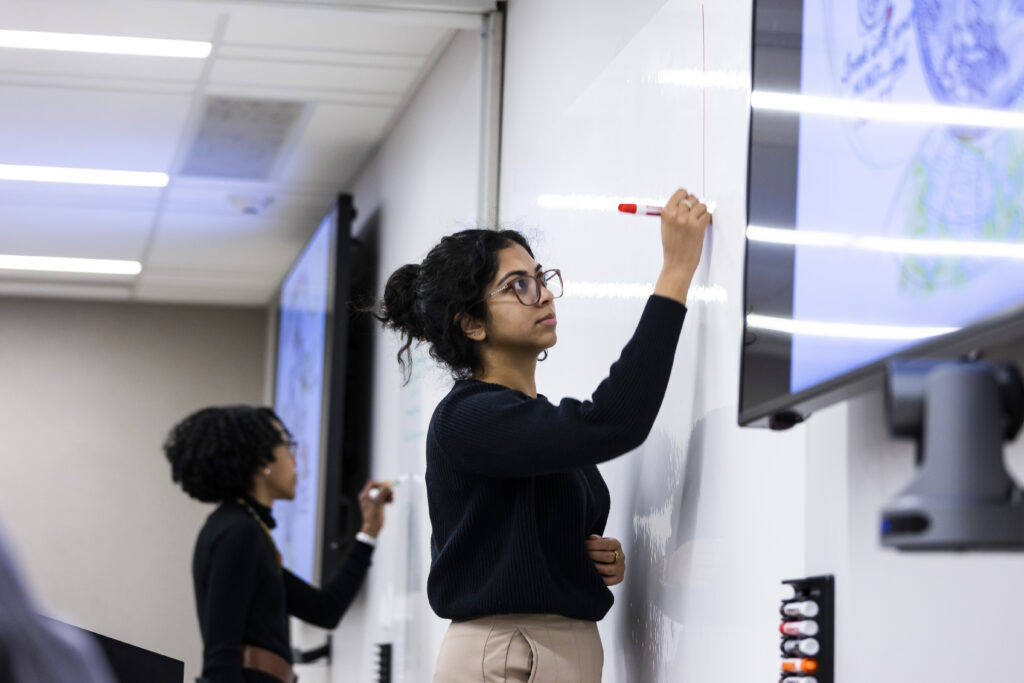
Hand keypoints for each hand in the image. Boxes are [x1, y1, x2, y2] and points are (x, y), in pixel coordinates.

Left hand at [358, 479, 393, 537]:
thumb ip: (382, 493)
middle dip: (386, 490)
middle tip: (392, 492)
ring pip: (382, 493)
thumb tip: (388, 486)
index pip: (372, 484)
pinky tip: (391, 502)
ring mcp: (373, 501)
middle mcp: (368, 497)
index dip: (380, 483)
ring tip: (392, 499)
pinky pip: (384, 498)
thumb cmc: (372, 516)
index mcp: (365, 495)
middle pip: (378, 488)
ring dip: (388, 495)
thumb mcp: (377, 503)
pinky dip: (388, 499)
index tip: (387, 485)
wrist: (373, 527)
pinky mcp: (378, 505)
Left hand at [586, 535, 625, 586]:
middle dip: (593, 556)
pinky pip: (608, 581)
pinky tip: (590, 575)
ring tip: (585, 566)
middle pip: (607, 557)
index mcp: (616, 544)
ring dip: (594, 568)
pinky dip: (598, 579)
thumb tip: (592, 538)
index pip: (606, 544)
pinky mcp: (619, 578)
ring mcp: (621, 568)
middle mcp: (621, 556)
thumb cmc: (597, 549)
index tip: (584, 545)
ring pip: (607, 569)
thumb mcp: (597, 542)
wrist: (602, 561)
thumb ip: (595, 540)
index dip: (593, 545)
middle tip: (582, 556)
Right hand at [655, 187, 711, 303]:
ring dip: (701, 213)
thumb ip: (675, 211)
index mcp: (666, 213)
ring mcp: (687, 220)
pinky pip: (708, 214)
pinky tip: (701, 228)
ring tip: (696, 223)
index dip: (686, 196)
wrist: (677, 264)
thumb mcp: (666, 226)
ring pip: (701, 205)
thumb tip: (690, 196)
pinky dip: (706, 220)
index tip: (688, 202)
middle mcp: (676, 214)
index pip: (680, 193)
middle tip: (692, 217)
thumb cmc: (672, 246)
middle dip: (694, 206)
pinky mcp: (698, 226)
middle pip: (692, 198)